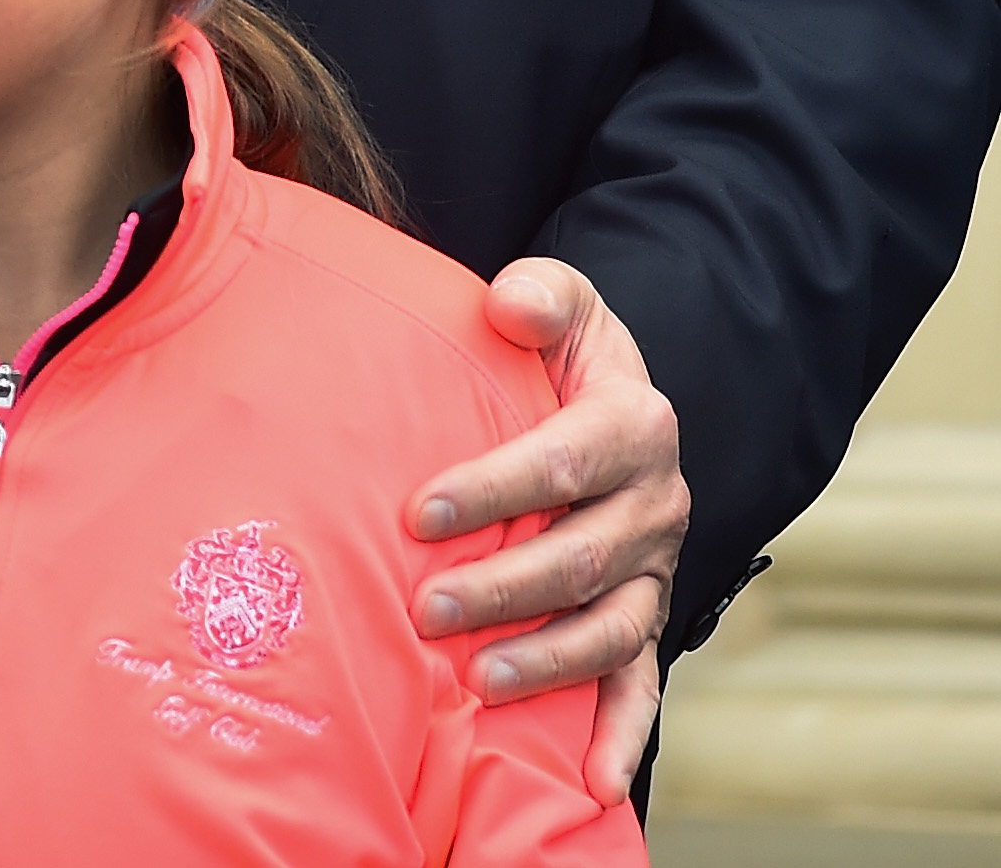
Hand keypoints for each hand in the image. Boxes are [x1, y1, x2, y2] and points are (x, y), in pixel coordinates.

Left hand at [407, 257, 687, 806]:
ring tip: (478, 679)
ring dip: (545, 661)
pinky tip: (591, 781)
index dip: (491, 488)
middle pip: (580, 556)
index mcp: (636, 424)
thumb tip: (508, 304)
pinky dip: (622, 733)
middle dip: (501, 587)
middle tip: (424, 605)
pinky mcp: (647, 617)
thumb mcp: (567, 305)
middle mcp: (657, 504)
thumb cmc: (570, 356)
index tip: (420, 510)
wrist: (619, 405)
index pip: (561, 461)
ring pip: (608, 627)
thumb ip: (540, 296)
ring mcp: (654, 570)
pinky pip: (640, 682)